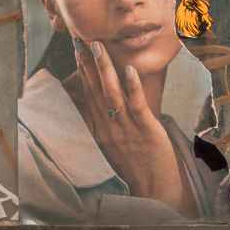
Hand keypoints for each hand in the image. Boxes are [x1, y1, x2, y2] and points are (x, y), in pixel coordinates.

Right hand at [73, 42, 190, 212]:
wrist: (153, 190)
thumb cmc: (136, 168)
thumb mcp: (112, 146)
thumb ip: (105, 125)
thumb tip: (99, 105)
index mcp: (100, 130)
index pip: (87, 95)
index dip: (82, 72)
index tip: (76, 51)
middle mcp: (109, 127)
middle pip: (95, 90)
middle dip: (87, 64)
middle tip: (81, 39)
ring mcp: (126, 128)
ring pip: (112, 94)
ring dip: (104, 69)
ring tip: (98, 47)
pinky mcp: (145, 130)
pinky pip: (136, 105)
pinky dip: (132, 86)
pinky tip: (129, 69)